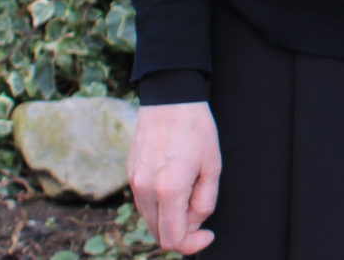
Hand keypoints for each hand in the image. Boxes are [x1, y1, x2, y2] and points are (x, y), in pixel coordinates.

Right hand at [128, 102, 220, 253]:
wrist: (170, 98)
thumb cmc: (196, 129)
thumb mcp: (213, 166)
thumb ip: (204, 201)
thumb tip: (195, 224)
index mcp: (169, 189)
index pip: (173, 239)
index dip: (193, 245)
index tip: (207, 235)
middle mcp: (146, 190)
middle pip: (159, 234)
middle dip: (183, 231)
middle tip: (200, 210)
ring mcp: (134, 183)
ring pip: (150, 220)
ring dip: (170, 218)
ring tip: (189, 191)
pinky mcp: (130, 175)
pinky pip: (144, 203)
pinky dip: (159, 205)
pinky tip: (174, 183)